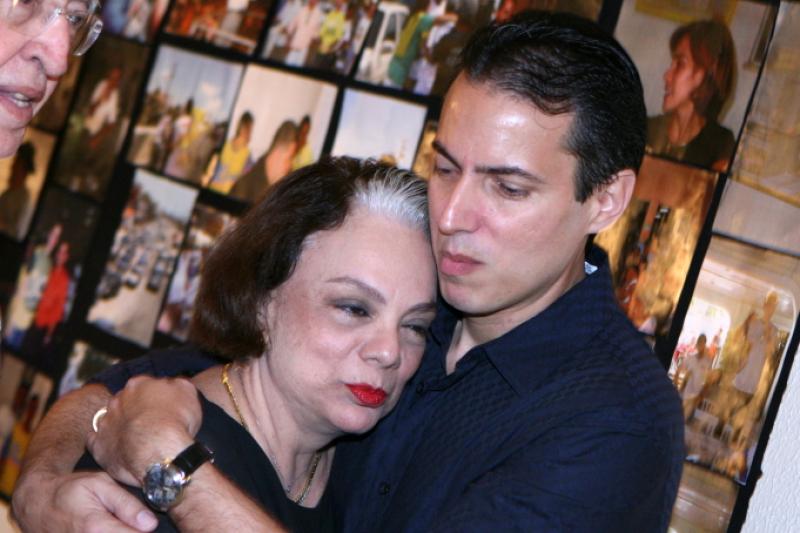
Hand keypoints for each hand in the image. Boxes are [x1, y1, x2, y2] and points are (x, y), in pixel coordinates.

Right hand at [11, 470, 157, 532]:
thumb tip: (151, 524)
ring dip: (121, 532)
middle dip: (132, 531)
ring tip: (117, 522)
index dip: (145, 530)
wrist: (37, 503)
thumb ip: (127, 504)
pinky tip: (108, 527)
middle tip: (131, 521)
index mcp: (97, 528)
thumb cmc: (70, 490)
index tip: (147, 523)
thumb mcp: (100, 485)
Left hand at [87, 376, 201, 486]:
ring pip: (110, 420)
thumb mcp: (187, 392)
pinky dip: (104, 444)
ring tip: (137, 439)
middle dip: (135, 410)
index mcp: (139, 384)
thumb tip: (172, 385)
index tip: (163, 407)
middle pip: (125, 401)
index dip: (154, 397)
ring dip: (120, 426)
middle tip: (151, 424)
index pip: (144, 385)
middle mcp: (118, 400)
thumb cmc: (175, 420)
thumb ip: (177, 384)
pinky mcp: (98, 446)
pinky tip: (116, 449)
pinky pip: (96, 441)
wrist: (157, 450)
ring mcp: (105, 422)